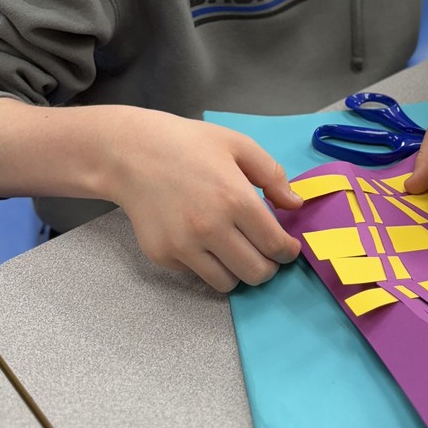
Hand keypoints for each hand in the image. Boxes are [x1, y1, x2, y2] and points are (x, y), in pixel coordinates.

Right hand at [109, 111, 302, 291]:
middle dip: (268, 266)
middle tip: (265, 252)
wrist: (132, 153)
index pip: (275, 245)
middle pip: (256, 273)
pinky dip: (206, 264)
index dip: (288, 251)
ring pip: (228, 284)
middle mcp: (211, 228)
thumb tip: (295, 204)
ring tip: (234, 248)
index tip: (287, 248)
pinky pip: (197, 274)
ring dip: (238, 271)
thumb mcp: (237, 144)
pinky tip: (201, 239)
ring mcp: (184, 246)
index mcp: (235, 199)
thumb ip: (272, 174)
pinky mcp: (163, 255)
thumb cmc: (188, 144)